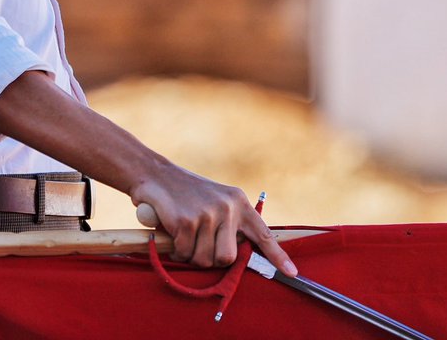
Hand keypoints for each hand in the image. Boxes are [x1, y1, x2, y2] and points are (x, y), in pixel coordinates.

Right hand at [131, 171, 297, 274]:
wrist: (154, 173)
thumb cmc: (184, 192)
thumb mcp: (215, 199)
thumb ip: (229, 222)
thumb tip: (235, 254)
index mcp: (238, 202)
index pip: (262, 233)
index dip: (277, 256)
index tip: (292, 273)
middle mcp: (227, 207)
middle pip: (227, 258)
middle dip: (210, 258)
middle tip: (197, 244)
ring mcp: (207, 214)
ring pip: (204, 259)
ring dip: (190, 254)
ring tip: (183, 234)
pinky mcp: (186, 221)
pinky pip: (184, 252)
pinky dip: (175, 248)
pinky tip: (171, 231)